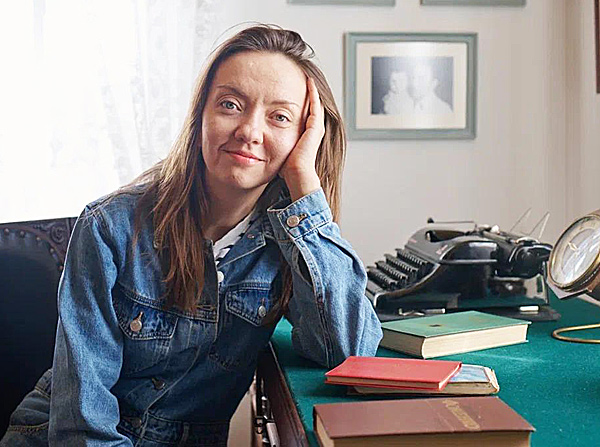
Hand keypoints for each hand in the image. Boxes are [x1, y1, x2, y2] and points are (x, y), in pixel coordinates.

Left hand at [280, 77, 324, 201]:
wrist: (296, 174)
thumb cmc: (286, 168)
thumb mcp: (276, 150)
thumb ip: (270, 143)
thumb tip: (254, 141)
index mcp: (304, 135)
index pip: (302, 113)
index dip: (297, 101)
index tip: (289, 90)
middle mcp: (312, 130)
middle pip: (310, 106)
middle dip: (305, 93)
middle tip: (300, 77)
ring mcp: (316, 128)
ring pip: (315, 104)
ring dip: (311, 90)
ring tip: (306, 76)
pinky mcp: (316, 127)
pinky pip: (316, 106)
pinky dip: (313, 94)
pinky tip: (309, 82)